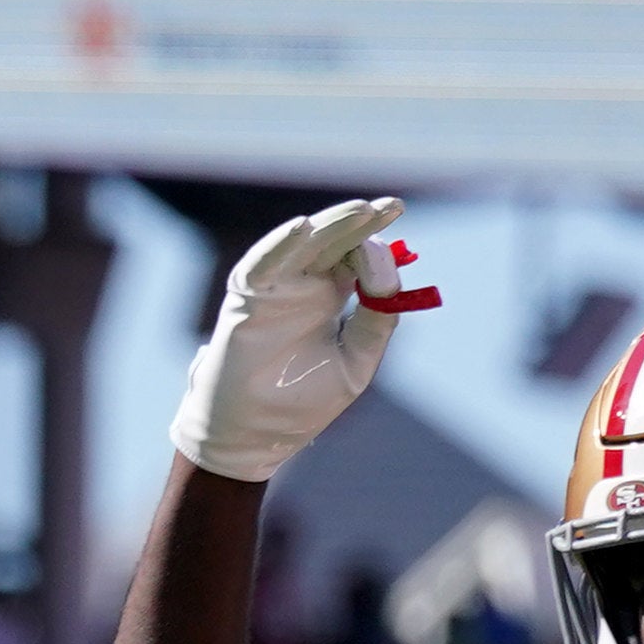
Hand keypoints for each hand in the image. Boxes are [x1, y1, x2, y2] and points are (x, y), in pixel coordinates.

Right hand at [170, 195, 431, 481]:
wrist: (255, 437)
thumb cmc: (302, 403)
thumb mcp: (357, 360)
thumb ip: (377, 318)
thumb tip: (384, 274)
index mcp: (330, 297)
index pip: (358, 258)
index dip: (377, 253)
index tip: (398, 256)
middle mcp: (303, 286)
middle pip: (335, 241)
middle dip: (362, 221)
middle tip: (393, 205)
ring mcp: (274, 290)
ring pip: (303, 244)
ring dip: (331, 224)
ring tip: (361, 210)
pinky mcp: (246, 301)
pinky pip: (261, 264)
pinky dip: (278, 245)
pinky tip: (302, 228)